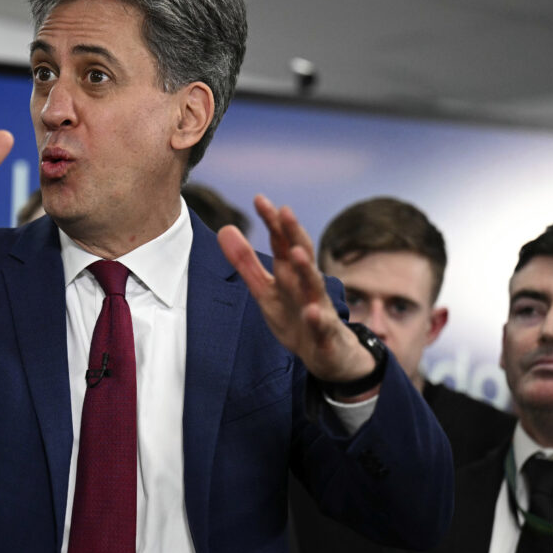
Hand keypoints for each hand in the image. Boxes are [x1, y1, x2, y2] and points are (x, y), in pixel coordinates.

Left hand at [217, 195, 372, 382]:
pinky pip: (322, 326)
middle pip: (301, 255)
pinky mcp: (325, 334)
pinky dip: (318, 319)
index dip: (272, 221)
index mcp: (290, 273)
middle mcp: (306, 285)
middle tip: (285, 211)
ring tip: (297, 253)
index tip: (259, 198)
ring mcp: (318, 308)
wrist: (327, 354)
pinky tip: (311, 313)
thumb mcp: (265, 290)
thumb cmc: (294, 316)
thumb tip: (225, 228)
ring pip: (314, 286)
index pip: (282, 242)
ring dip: (307, 269)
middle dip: (294, 234)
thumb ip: (245, 262)